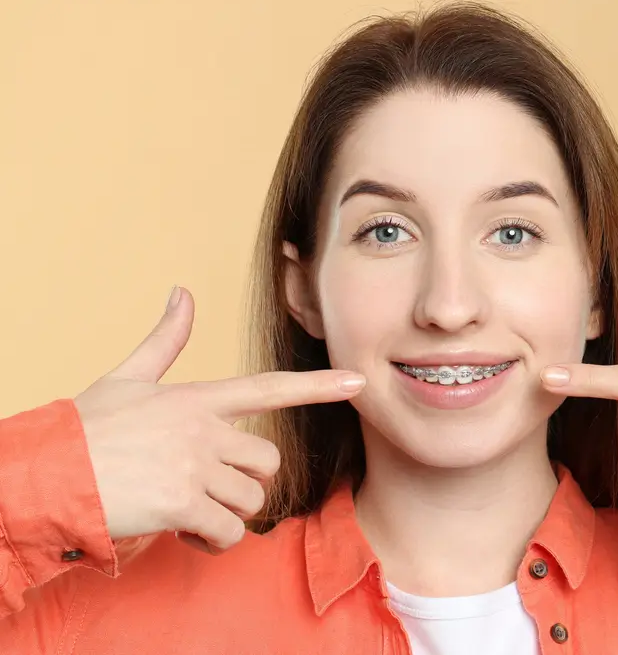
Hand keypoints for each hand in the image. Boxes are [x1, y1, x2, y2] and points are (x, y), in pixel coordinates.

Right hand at [74, 287, 365, 553]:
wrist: (44, 473)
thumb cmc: (83, 430)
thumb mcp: (126, 378)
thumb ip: (165, 341)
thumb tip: (182, 292)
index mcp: (195, 398)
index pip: (268, 388)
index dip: (317, 385)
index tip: (357, 381)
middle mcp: (202, 428)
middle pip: (267, 461)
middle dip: (246, 482)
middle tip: (211, 491)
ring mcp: (194, 465)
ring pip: (251, 498)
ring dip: (229, 516)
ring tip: (193, 514)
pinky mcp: (183, 502)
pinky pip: (228, 530)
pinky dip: (215, 542)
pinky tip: (189, 535)